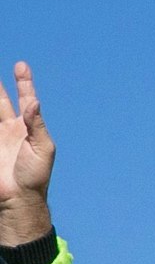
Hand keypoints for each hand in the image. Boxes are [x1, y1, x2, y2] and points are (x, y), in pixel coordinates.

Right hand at [0, 61, 55, 246]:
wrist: (18, 198)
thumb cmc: (35, 176)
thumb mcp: (42, 149)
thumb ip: (36, 124)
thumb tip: (34, 102)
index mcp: (28, 127)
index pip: (26, 99)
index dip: (23, 82)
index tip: (21, 66)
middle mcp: (10, 128)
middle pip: (1, 100)